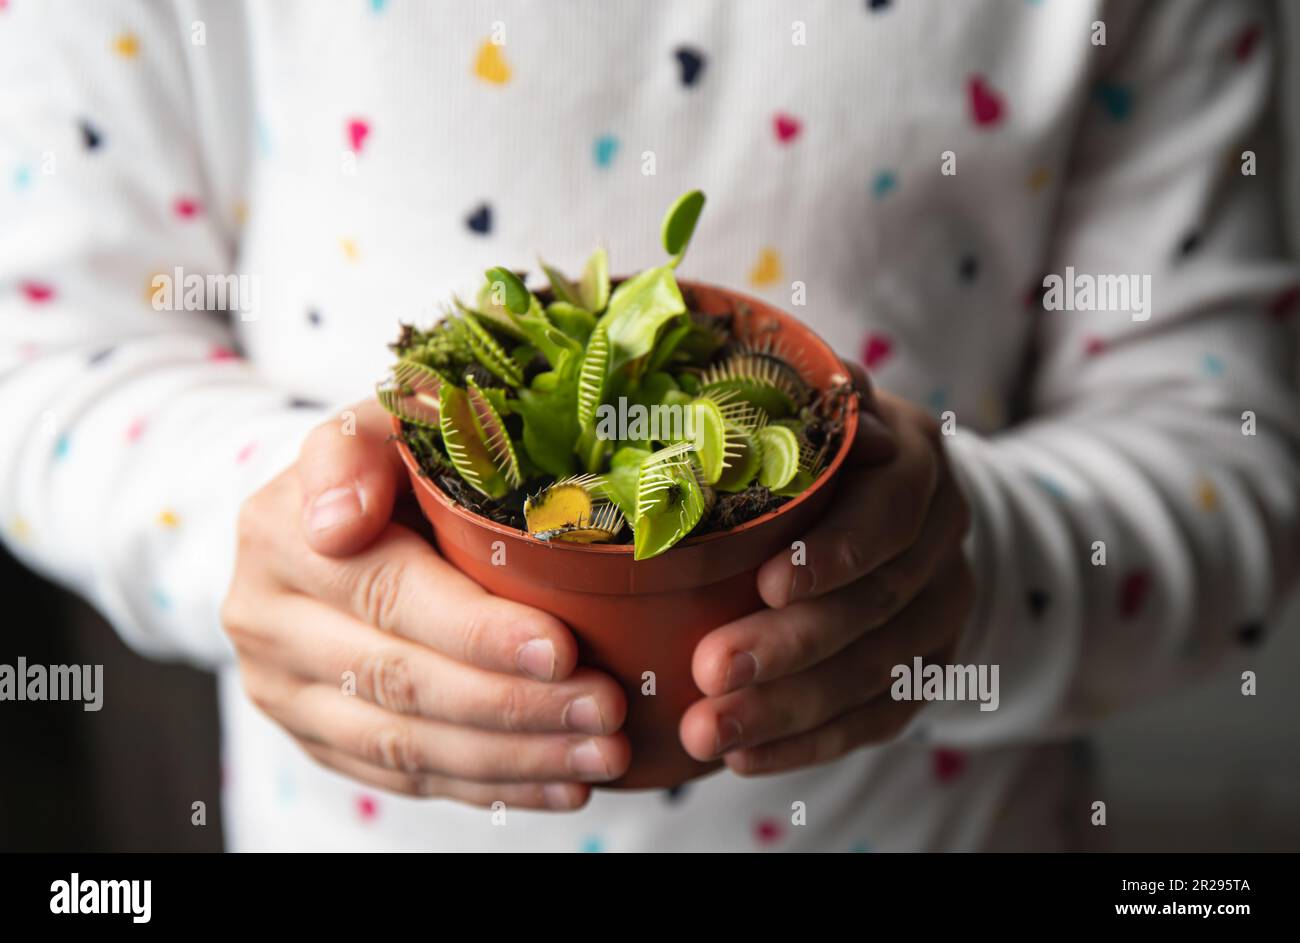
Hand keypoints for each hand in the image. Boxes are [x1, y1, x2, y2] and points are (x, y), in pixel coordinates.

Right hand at [220, 400, 629, 808]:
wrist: (326, 515)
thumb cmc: (382, 460)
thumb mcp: (377, 420)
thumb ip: (361, 446)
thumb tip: (338, 521)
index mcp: (282, 534)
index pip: (389, 594)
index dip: (477, 631)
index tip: (561, 649)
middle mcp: (267, 620)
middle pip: (400, 682)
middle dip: (514, 705)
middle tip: (605, 711)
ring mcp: (284, 690)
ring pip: (404, 746)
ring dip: (513, 757)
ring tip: (600, 757)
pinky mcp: (315, 738)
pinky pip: (404, 779)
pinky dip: (489, 787)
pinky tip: (560, 785)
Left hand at [680, 365, 973, 773]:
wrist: (889, 501)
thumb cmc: (821, 446)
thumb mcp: (812, 408)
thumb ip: (792, 399)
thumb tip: (756, 402)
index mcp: (916, 464)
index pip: (893, 510)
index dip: (838, 550)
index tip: (769, 583)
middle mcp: (942, 538)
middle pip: (876, 602)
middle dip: (791, 644)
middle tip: (710, 672)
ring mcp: (941, 609)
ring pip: (875, 671)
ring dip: (788, 708)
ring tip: (709, 732)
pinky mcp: (926, 668)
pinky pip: (877, 717)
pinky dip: (809, 743)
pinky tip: (744, 758)